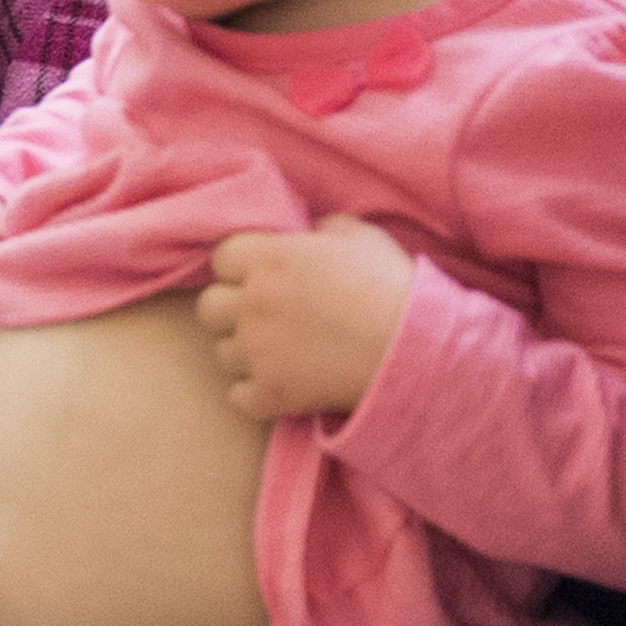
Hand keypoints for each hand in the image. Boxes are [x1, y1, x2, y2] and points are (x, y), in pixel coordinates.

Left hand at [197, 215, 413, 421]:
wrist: (415, 351)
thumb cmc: (390, 287)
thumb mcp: (359, 237)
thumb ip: (323, 229)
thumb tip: (310, 234)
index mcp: (268, 259)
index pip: (221, 259)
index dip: (242, 268)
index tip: (266, 277)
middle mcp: (253, 303)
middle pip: (210, 307)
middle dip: (233, 311)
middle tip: (266, 317)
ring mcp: (258, 351)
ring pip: (222, 353)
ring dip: (244, 353)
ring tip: (278, 353)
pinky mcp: (272, 393)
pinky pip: (238, 396)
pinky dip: (255, 393)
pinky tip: (281, 385)